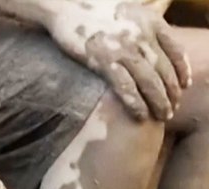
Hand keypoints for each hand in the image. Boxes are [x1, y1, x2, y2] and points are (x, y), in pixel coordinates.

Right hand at [48, 2, 191, 120]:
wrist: (66, 5)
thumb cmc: (93, 8)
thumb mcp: (129, 8)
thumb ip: (144, 23)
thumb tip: (152, 39)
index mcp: (151, 21)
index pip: (176, 51)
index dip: (183, 71)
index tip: (184, 86)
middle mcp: (142, 35)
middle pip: (165, 70)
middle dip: (172, 92)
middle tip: (172, 108)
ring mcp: (124, 49)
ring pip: (150, 82)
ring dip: (159, 102)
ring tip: (162, 116)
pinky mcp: (104, 61)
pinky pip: (126, 87)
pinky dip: (136, 103)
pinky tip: (141, 115)